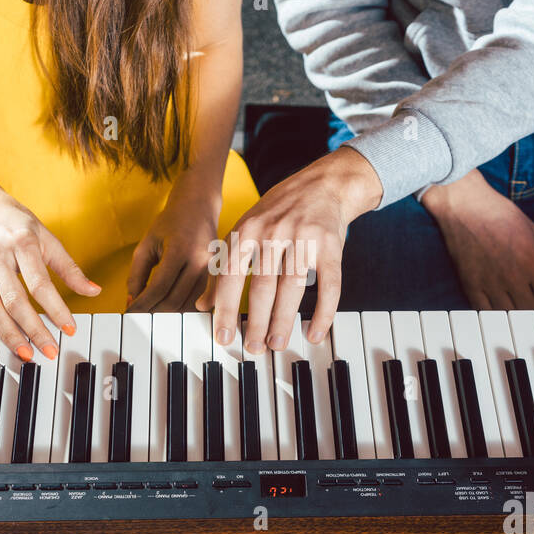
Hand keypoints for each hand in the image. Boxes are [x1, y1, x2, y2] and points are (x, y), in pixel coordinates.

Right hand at [0, 183, 100, 359]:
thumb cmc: (13, 219)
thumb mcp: (45, 236)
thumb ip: (68, 266)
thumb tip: (93, 291)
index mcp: (23, 244)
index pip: (40, 283)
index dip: (56, 309)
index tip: (69, 329)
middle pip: (15, 300)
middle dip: (33, 329)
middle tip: (49, 350)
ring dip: (8, 332)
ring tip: (25, 352)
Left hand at [128, 181, 222, 311]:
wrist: (199, 207)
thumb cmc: (170, 223)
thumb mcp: (147, 243)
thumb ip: (137, 274)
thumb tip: (132, 302)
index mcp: (180, 249)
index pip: (158, 287)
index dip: (141, 304)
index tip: (129, 312)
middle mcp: (200, 261)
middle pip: (174, 300)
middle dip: (152, 312)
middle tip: (138, 317)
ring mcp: (213, 269)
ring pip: (188, 305)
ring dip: (168, 314)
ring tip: (152, 314)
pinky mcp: (220, 275)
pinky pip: (201, 302)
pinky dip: (185, 309)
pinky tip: (172, 309)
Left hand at [197, 146, 381, 352]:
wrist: (322, 185)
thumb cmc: (277, 213)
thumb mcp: (244, 230)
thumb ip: (222, 266)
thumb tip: (202, 305)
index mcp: (247, 231)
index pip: (231, 275)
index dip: (226, 308)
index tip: (223, 337)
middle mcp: (274, 233)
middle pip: (263, 285)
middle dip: (256, 321)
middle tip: (253, 348)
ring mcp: (304, 238)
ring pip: (292, 288)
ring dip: (284, 320)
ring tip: (276, 344)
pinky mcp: (331, 246)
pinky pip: (329, 285)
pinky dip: (323, 312)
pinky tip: (315, 332)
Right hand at [422, 169, 533, 309]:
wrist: (464, 206)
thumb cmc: (500, 214)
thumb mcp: (533, 232)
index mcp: (532, 262)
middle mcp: (513, 277)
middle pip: (533, 312)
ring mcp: (490, 283)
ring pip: (510, 316)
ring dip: (520, 321)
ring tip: (525, 322)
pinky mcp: (470, 285)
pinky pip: (485, 312)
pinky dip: (496, 317)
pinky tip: (502, 316)